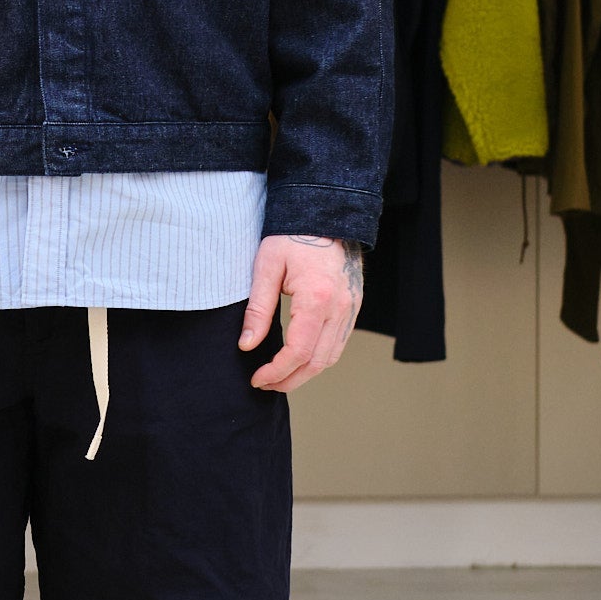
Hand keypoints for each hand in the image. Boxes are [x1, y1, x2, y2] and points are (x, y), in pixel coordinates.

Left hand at [239, 233, 363, 391]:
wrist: (325, 215)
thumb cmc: (292, 237)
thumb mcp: (266, 267)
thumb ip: (258, 309)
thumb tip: (247, 345)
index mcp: (317, 298)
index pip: (298, 351)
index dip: (277, 371)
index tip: (257, 379)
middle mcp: (340, 308)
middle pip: (318, 362)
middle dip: (290, 380)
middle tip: (265, 384)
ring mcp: (351, 308)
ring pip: (331, 357)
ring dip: (306, 373)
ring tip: (280, 377)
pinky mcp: (353, 306)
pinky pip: (339, 343)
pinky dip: (320, 358)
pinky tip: (300, 360)